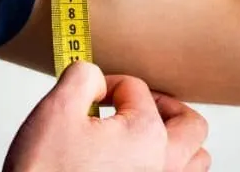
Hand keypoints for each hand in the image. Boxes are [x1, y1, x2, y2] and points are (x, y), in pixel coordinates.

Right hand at [3, 62, 210, 171]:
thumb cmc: (45, 171)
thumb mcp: (57, 108)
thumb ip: (82, 76)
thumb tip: (94, 77)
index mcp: (146, 134)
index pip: (136, 89)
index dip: (108, 85)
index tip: (88, 97)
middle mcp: (163, 164)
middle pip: (189, 124)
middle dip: (163, 106)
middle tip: (136, 104)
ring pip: (194, 159)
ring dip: (178, 140)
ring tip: (149, 133)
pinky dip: (168, 166)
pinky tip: (141, 162)